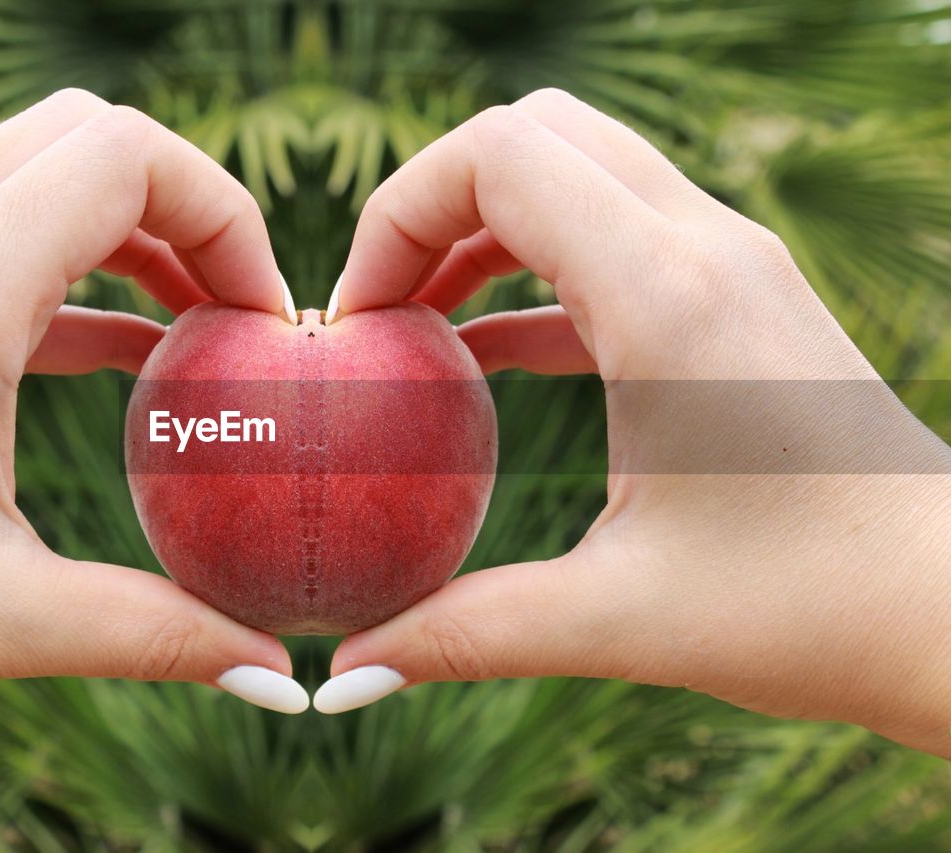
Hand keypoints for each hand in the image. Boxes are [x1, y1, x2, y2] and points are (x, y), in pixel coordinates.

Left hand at [0, 89, 309, 758]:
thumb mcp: (3, 621)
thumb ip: (158, 635)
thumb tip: (279, 675)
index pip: (120, 158)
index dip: (223, 216)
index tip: (262, 322)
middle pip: (88, 138)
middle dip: (190, 204)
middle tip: (242, 310)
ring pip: (46, 174)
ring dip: (140, 232)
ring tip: (207, 326)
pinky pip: (10, 242)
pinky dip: (89, 276)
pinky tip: (137, 356)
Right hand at [314, 89, 950, 755]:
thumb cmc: (813, 611)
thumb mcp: (620, 619)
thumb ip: (466, 634)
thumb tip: (343, 676)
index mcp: (668, 294)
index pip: (501, 156)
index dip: (399, 214)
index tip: (360, 320)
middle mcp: (706, 247)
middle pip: (534, 135)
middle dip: (433, 203)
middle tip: (382, 310)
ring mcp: (732, 263)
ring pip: (577, 172)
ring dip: (482, 230)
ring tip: (417, 327)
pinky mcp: (739, 300)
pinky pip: (613, 242)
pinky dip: (534, 274)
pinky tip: (488, 358)